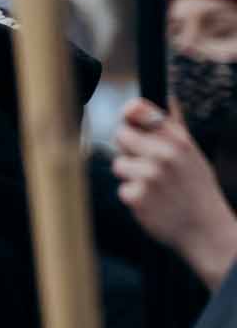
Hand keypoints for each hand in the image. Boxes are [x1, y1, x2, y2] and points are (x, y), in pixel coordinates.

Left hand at [116, 98, 236, 288]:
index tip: (129, 120)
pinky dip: (134, 197)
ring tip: (156, 187)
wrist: (207, 230)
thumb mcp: (194, 155)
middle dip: (128, 149)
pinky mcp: (137, 196)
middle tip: (148, 165)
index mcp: (179, 140)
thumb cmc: (198, 190)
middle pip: (120, 134)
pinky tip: (154, 203)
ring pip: (119, 164)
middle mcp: (164, 154)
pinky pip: (122, 189)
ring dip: (131, 177)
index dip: (128, 114)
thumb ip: (175, 127)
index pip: (138, 109)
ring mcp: (150, 175)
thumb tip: (167, 96)